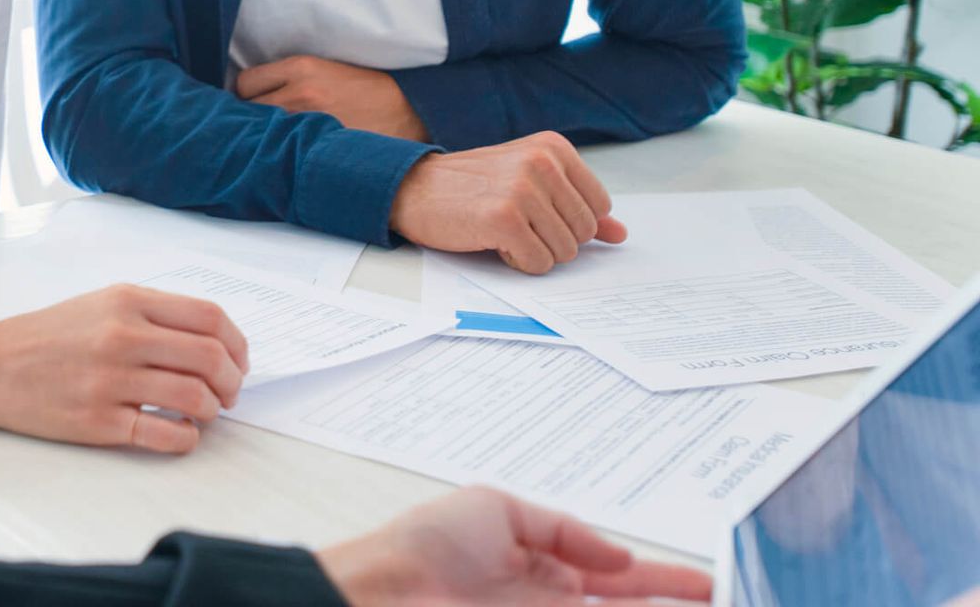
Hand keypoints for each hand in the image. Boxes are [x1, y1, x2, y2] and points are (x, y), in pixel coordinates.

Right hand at [0, 284, 249, 453]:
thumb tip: (214, 342)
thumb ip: (153, 315)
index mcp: (128, 302)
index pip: (209, 318)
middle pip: (210, 357)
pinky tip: (181, 432)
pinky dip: (187, 437)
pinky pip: (166, 434)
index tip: (237, 361)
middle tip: (228, 394)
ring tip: (204, 413)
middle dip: (232, 381)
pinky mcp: (99, 422)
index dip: (237, 344)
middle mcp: (122, 336)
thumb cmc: (48, 335)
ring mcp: (111, 381)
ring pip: (194, 398)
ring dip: (212, 410)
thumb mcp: (101, 304)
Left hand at [235, 56, 429, 141]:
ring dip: (263, 137)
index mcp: (302, 68)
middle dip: (251, 117)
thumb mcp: (327, 69)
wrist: (408, 112)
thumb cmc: (366, 91)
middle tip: (263, 123)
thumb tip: (254, 92)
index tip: (255, 101)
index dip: (248, 94)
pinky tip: (290, 155)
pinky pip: (281, 153)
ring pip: (260, 134)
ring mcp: (307, 123)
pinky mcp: (318, 147)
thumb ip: (290, 77)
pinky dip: (281, 154)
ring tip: (276, 140)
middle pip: (246, 110)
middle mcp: (299, 93)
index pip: (245, 82)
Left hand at [316, 486, 711, 604]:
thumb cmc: (425, 545)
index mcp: (540, 565)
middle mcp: (549, 601)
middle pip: (626, 606)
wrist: (385, 592)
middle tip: (721, 598)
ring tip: (710, 603)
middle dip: (673, 602)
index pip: (615, 576)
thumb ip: (564, 530)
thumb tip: (619, 556)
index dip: (660, 579)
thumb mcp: (495, 510)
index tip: (703, 583)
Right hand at [389, 132, 627, 272]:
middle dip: (553, 240)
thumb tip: (620, 234)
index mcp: (553, 148)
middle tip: (515, 223)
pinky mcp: (503, 218)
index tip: (535, 212)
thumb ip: (577, 206)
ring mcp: (522, 189)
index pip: (599, 207)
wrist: (414, 188)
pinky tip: (492, 240)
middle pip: (584, 232)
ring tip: (502, 229)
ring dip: (534, 252)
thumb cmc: (472, 187)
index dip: (569, 222)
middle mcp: (541, 163)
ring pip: (564, 252)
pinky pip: (538, 263)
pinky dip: (517, 262)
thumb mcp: (529, 184)